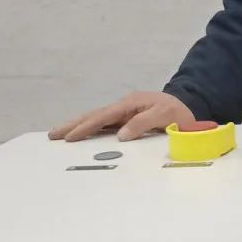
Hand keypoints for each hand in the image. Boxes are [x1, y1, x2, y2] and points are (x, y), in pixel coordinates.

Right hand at [48, 91, 195, 142]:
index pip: (104, 116)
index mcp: (131, 103)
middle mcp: (124, 106)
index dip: (86, 127)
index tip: (70, 137)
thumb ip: (144, 123)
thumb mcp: (165, 115)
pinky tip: (80, 136)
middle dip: (73, 125)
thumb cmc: (178, 112)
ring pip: (97, 119)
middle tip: (52, 135)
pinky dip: (90, 129)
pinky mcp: (126, 120)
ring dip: (78, 126)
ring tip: (58, 135)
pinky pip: (104, 124)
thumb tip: (120, 134)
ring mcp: (124, 112)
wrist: (189, 107)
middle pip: (94, 115)